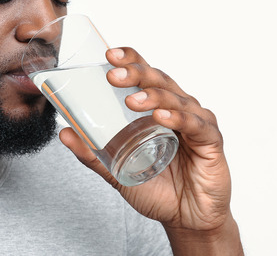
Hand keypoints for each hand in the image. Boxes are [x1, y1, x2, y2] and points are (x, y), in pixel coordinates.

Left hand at [59, 47, 242, 254]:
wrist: (187, 220)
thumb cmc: (159, 189)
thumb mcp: (118, 170)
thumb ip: (93, 153)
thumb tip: (65, 132)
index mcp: (158, 106)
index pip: (145, 74)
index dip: (130, 59)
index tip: (108, 55)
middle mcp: (178, 108)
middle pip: (159, 80)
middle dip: (135, 73)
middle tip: (113, 75)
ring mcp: (196, 122)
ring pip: (175, 99)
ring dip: (153, 96)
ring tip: (132, 100)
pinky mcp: (211, 141)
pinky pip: (195, 125)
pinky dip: (178, 119)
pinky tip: (161, 118)